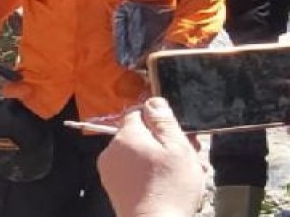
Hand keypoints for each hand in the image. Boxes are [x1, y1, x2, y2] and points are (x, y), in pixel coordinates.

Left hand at [97, 98, 204, 216]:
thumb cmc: (169, 189)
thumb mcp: (178, 149)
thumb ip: (164, 122)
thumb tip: (154, 101)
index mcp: (127, 135)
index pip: (138, 113)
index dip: (158, 122)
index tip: (174, 135)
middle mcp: (112, 147)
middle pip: (136, 134)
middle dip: (157, 142)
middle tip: (180, 158)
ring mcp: (109, 167)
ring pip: (132, 152)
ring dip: (150, 158)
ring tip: (171, 174)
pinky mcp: (111, 184)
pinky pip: (127, 169)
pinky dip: (141, 173)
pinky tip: (158, 184)